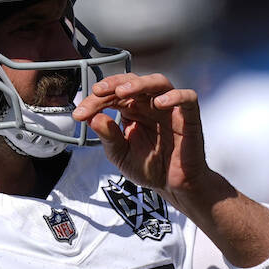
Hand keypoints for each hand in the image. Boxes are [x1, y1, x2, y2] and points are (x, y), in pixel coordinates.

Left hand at [73, 73, 222, 210]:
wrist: (173, 186)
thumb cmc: (150, 168)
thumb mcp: (121, 155)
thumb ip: (108, 137)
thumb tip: (94, 119)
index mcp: (133, 111)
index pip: (112, 96)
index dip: (95, 101)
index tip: (79, 114)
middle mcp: (150, 105)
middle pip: (133, 82)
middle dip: (113, 85)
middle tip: (98, 92)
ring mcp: (170, 108)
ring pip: (158, 82)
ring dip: (139, 83)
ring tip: (122, 92)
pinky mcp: (189, 117)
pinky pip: (187, 97)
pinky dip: (175, 96)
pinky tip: (159, 103)